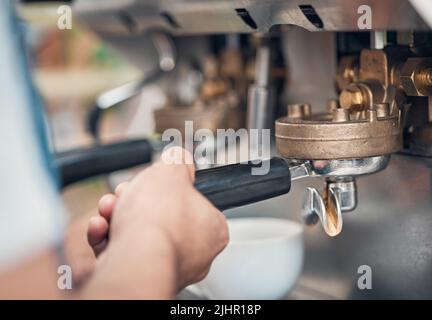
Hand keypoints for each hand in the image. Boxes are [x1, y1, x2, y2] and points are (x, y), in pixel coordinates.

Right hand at [87, 147, 228, 293]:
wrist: (134, 258)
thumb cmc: (159, 221)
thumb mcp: (172, 171)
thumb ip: (178, 161)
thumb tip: (179, 157)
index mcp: (212, 230)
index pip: (195, 203)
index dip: (170, 188)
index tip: (156, 181)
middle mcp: (194, 253)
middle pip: (161, 216)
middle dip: (136, 199)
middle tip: (128, 191)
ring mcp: (166, 266)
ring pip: (139, 233)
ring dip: (117, 214)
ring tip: (110, 206)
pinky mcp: (139, 276)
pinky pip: (123, 250)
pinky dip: (108, 236)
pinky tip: (101, 225)